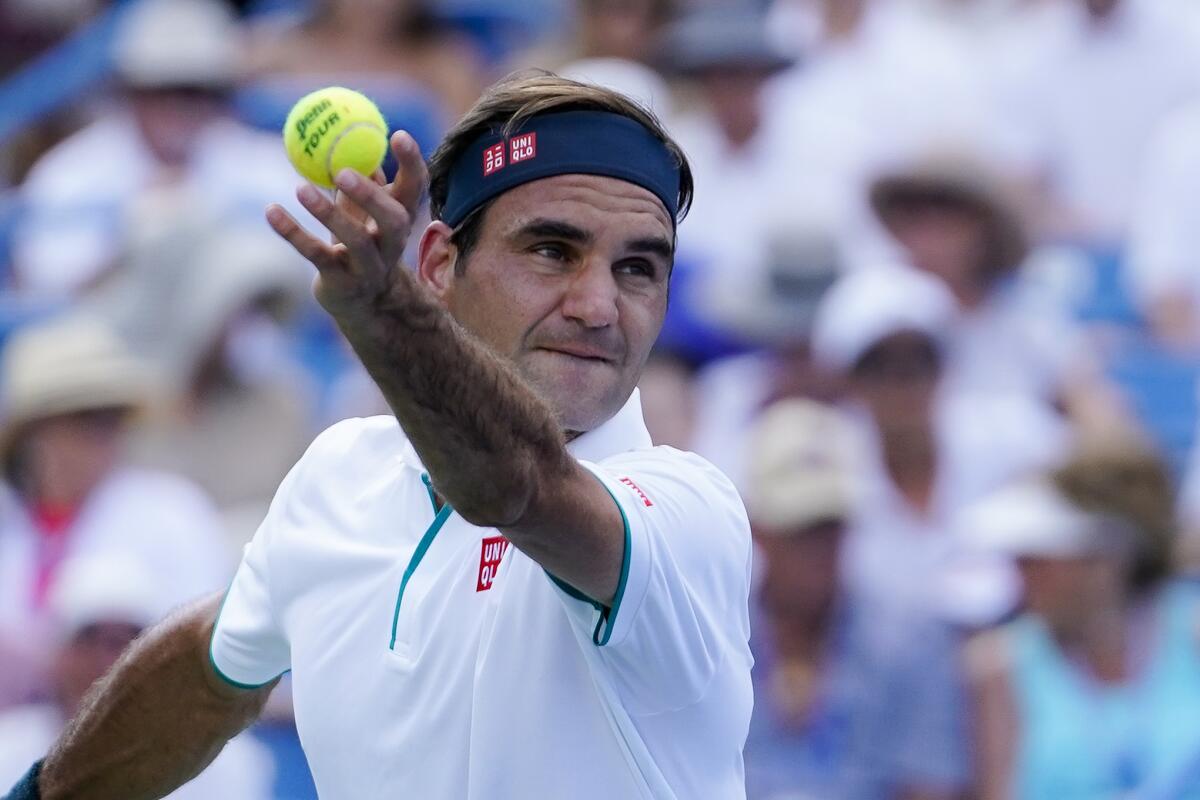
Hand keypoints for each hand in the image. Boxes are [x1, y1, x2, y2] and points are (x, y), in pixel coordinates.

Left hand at [266, 131, 428, 322]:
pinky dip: (293, 232)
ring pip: (354, 241)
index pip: (416, 189)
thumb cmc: (362, 242)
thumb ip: (365, 176)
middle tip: (344, 172)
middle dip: (372, 196)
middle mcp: (391, 245)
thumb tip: (354, 129)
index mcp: (401, 219)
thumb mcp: (367, 210)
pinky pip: (315, 254)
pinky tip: (272, 211)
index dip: (412, 163)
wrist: (364, 303)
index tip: (398, 135)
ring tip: (301, 189)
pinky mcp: (341, 282)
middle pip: (393, 220)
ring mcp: (368, 267)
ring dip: (329, 214)